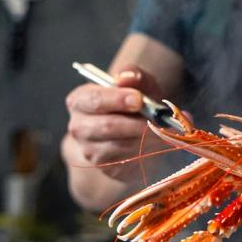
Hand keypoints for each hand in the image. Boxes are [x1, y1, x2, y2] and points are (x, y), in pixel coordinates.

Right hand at [62, 65, 164, 180]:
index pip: (94, 100)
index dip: (116, 99)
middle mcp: (79, 126)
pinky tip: (155, 142)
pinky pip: (127, 160)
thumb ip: (133, 74)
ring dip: (145, 138)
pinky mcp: (104, 166)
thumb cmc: (133, 102)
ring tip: (162, 130)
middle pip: (106, 126)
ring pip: (119, 145)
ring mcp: (89, 149)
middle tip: (157, 120)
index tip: (139, 99)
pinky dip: (145, 151)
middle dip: (135, 123)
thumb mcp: (137, 84)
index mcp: (80, 100)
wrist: (132, 130)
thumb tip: (126, 77)